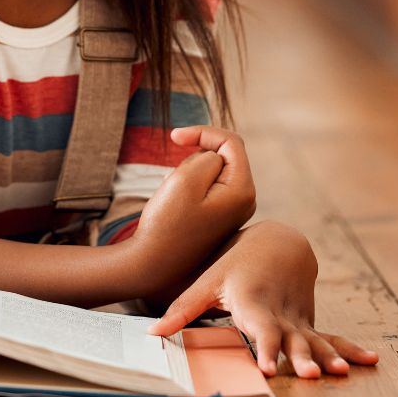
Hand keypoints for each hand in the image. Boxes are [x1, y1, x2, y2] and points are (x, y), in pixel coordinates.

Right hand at [130, 127, 256, 292]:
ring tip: (173, 197)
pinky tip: (175, 206)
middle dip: (193, 159)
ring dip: (188, 173)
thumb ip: (207, 156)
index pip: (230, 142)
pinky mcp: (218, 216)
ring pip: (209, 171)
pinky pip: (204, 187)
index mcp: (243, 190)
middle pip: (221, 156)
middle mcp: (245, 200)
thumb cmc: (167, 223)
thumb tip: (215, 158)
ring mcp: (232, 210)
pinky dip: (187, 187)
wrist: (152, 264)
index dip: (202, 132)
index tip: (173, 137)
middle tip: (173, 180)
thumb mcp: (186, 178)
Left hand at [146, 221, 378, 377]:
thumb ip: (182, 310)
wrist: (277, 240)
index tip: (269, 368)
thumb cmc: (235, 263)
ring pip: (315, 339)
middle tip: (310, 376)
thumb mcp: (207, 282)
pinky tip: (371, 360)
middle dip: (302, 357)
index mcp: (254, 302)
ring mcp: (298, 318)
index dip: (266, 348)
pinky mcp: (309, 322)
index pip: (261, 329)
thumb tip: (153, 334)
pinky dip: (349, 349)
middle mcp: (280, 312)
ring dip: (328, 357)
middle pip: (292, 338)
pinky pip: (331, 337)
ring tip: (339, 375)